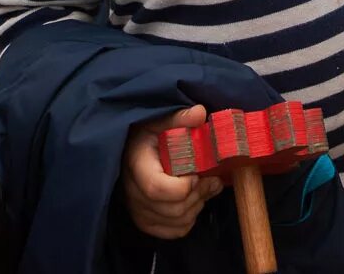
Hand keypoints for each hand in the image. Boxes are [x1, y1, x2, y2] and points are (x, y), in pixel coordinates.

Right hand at [121, 106, 223, 239]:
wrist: (131, 151)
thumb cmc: (147, 135)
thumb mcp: (159, 120)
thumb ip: (179, 118)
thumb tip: (199, 113)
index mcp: (136, 165)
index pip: (157, 188)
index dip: (185, 185)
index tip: (198, 171)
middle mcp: (133, 193)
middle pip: (174, 208)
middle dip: (200, 193)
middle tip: (212, 177)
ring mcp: (138, 211)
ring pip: (178, 221)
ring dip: (198, 204)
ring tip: (206, 185)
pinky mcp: (146, 222)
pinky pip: (175, 231)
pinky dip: (191, 219)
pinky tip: (194, 200)